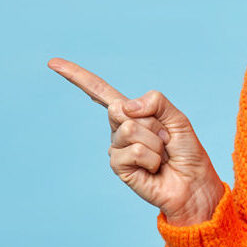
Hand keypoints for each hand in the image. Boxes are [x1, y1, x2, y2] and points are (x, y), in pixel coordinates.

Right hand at [47, 57, 222, 225]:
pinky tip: (154, 168)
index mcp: (131, 113)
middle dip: (152, 122)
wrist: (193, 183)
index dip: (77, 77)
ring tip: (161, 155)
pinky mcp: (118, 166)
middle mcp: (119, 128)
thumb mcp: (177, 117)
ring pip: (130, 130)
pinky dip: (152, 158)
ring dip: (155, 142)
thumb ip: (156, 102)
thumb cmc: (186, 151)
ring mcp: (116, 148)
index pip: (100, 91)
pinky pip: (135, 150)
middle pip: (121, 109)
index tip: (53, 63)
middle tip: (164, 139)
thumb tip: (124, 106)